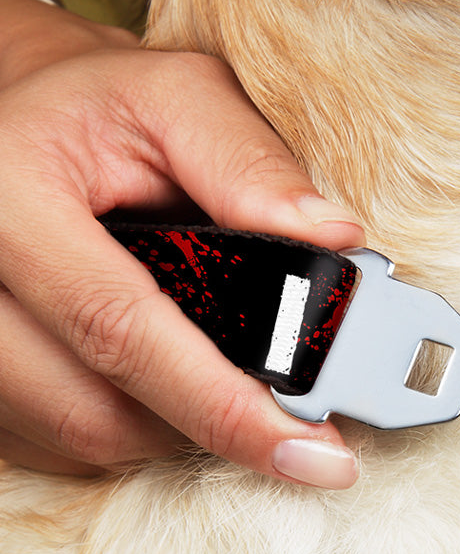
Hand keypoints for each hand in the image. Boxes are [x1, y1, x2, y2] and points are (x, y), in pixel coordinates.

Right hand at [0, 0, 363, 485]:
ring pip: (81, 436)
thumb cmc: (101, 108)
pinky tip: (164, 379)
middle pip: (96, 411)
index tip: (314, 455)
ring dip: (171, 425)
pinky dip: (130, 425)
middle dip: (209, 423)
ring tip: (221, 375)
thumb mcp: (177, 99)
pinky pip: (56, 441)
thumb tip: (333, 239)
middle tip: (288, 417)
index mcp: (10, 198)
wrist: (17, 117)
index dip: (224, 406)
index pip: (121, 330)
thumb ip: (250, 163)